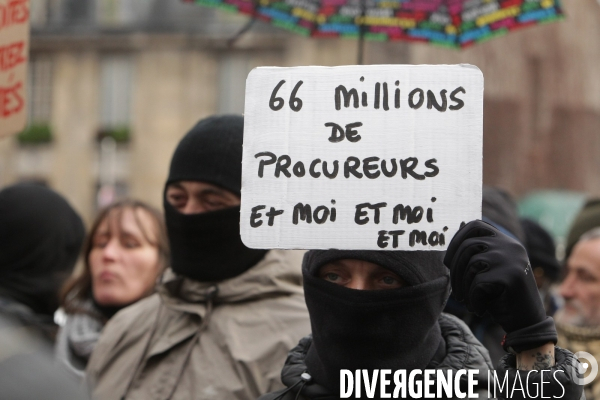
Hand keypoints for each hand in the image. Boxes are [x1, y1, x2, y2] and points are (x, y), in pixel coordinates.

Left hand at [444, 220, 556, 351]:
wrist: (526, 323)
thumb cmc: (501, 297)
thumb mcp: (489, 271)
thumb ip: (476, 255)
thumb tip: (449, 250)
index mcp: (506, 241)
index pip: (475, 225)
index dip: (456, 240)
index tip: (448, 262)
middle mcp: (511, 246)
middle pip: (467, 245)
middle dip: (455, 271)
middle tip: (457, 292)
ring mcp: (512, 260)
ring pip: (471, 264)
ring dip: (462, 287)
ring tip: (466, 301)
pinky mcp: (511, 276)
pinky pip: (478, 283)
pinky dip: (473, 299)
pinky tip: (479, 309)